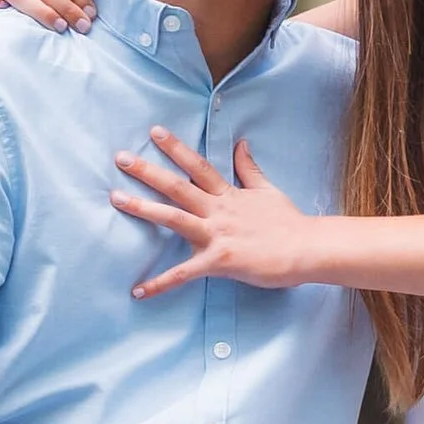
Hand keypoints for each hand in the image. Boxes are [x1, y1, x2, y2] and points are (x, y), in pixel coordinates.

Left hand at [112, 127, 322, 296]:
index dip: (176, 148)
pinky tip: (138, 291)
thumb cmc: (289, 223)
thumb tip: (242, 143)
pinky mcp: (219, 261)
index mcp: (228, 195)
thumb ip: (249, 168)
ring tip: (116, 199)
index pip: (198, 166)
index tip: (154, 132)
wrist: (307, 249)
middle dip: (148, 171)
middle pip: (177, 186)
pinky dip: (160, 284)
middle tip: (120, 158)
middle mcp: (218, 210)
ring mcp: (217, 234)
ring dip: (143, 208)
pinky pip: (184, 274)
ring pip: (174, 217)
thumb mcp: (267, 190)